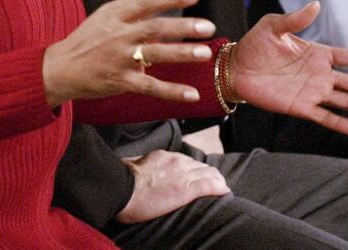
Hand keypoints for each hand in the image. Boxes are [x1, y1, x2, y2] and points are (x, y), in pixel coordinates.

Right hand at [43, 0, 215, 107]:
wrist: (60, 68)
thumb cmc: (87, 38)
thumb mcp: (108, 12)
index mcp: (116, 15)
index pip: (145, 3)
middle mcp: (118, 35)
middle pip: (153, 28)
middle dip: (182, 27)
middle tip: (207, 26)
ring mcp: (118, 59)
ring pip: (153, 55)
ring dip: (180, 54)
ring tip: (204, 52)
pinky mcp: (119, 82)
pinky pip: (149, 86)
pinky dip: (171, 91)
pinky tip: (193, 94)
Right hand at [115, 149, 229, 223]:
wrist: (123, 190)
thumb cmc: (122, 181)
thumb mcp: (130, 165)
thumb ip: (136, 162)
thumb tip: (128, 163)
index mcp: (164, 156)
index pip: (186, 160)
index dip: (194, 168)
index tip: (196, 175)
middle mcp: (177, 162)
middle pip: (200, 165)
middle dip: (208, 174)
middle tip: (214, 184)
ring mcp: (183, 174)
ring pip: (209, 173)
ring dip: (217, 181)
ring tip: (222, 188)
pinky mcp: (187, 189)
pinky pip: (210, 185)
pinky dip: (220, 188)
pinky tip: (225, 192)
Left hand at [230, 1, 347, 135]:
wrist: (235, 68)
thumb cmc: (255, 44)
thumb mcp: (273, 26)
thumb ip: (295, 19)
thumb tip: (316, 5)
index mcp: (317, 53)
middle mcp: (320, 75)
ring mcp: (312, 92)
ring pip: (346, 102)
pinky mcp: (300, 107)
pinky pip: (324, 116)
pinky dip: (340, 123)